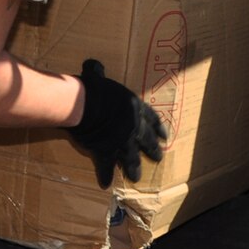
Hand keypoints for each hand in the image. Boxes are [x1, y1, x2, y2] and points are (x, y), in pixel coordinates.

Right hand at [67, 59, 167, 188]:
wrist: (84, 106)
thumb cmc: (92, 88)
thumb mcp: (96, 75)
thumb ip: (97, 72)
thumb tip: (93, 65)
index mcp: (133, 108)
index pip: (151, 118)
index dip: (158, 128)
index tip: (164, 136)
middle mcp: (132, 127)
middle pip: (146, 141)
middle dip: (153, 150)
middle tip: (159, 158)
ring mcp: (121, 142)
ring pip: (131, 158)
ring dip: (134, 168)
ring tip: (137, 177)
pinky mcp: (105, 152)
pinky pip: (106, 166)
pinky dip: (105, 175)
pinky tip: (105, 184)